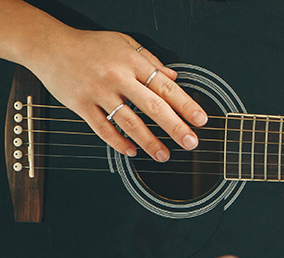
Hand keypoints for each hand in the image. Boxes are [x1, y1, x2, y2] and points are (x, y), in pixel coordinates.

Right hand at [24, 27, 206, 161]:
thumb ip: (151, 60)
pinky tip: (132, 151)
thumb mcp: (124, 43)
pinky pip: (102, 129)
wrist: (49, 46)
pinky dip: (118, 142)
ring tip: (164, 155)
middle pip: (152, 107)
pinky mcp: (80, 105)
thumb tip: (174, 77)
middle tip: (191, 143)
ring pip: (129, 122)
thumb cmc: (90, 45)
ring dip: (150, 142)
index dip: (186, 105)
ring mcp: (98, 92)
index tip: (201, 120)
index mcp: (132, 62)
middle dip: (175, 128)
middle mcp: (117, 77)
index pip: (165, 86)